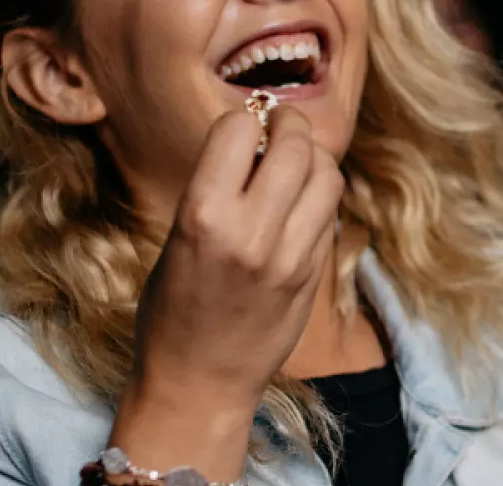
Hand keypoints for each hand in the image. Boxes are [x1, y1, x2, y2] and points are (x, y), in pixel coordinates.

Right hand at [109, 106, 343, 474]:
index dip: (242, 120)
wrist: (199, 382)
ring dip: (314, 158)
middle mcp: (252, 232)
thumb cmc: (172, 310)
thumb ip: (217, 189)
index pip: (237, 129)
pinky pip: (330, 213)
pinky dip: (320, 197)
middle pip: (296, 145)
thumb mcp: (178, 239)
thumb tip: (255, 138)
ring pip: (327, 174)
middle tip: (280, 126)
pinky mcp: (313, 275)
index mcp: (203, 216)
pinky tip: (300, 203)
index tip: (243, 126)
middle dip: (289, 124)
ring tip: (296, 163)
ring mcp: (291, 256)